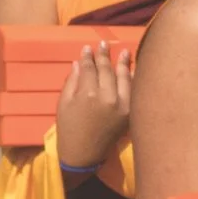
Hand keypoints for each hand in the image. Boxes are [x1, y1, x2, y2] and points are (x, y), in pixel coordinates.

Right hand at [55, 43, 132, 168]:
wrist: (83, 154)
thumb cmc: (69, 128)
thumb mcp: (63, 104)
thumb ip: (72, 81)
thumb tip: (79, 62)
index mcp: (88, 94)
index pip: (89, 69)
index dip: (88, 57)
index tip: (88, 48)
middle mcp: (108, 97)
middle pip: (107, 71)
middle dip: (104, 56)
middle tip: (104, 44)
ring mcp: (122, 105)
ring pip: (123, 78)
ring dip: (123, 63)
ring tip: (124, 51)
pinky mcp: (130, 113)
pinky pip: (133, 91)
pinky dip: (134, 79)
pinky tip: (134, 70)